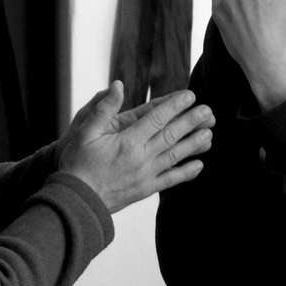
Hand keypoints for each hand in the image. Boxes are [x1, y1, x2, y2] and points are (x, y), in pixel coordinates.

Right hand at [56, 81, 214, 212]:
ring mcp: (146, 175)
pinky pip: (171, 179)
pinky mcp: (145, 189)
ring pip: (176, 155)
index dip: (175, 105)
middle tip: (208, 110)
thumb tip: (117, 84)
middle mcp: (141, 157)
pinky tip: (199, 165)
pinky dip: (186, 172)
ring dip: (194, 144)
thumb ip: (104, 108)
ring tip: (210, 133)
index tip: (190, 95)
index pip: (157, 117)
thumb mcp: (85, 131)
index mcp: (128, 141)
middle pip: (172, 134)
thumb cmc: (77, 164)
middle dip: (192, 121)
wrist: (76, 201)